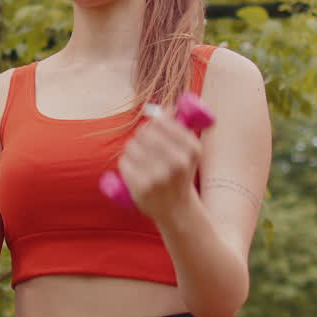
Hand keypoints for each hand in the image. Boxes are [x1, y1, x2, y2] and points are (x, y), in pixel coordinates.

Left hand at [116, 104, 201, 218]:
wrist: (177, 210)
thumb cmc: (180, 175)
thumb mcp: (188, 152)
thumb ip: (179, 128)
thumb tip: (166, 107)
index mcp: (192, 150)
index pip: (162, 123)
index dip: (154, 123)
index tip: (154, 129)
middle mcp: (177, 162)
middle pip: (145, 133)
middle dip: (142, 136)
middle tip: (144, 144)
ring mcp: (159, 176)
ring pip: (132, 145)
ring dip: (132, 149)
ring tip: (140, 159)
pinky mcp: (141, 187)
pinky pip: (124, 162)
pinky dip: (125, 163)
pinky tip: (134, 169)